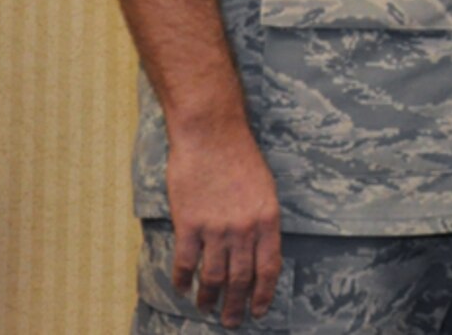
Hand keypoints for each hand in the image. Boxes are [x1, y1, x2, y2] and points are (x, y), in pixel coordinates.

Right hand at [165, 121, 282, 326]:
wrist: (211, 135)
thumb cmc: (240, 157)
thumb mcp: (265, 188)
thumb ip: (262, 220)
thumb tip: (259, 250)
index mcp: (268, 219)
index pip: (269, 267)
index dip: (263, 293)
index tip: (258, 311)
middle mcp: (244, 228)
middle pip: (241, 278)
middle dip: (236, 305)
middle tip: (231, 322)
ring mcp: (216, 228)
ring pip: (213, 276)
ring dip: (209, 297)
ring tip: (207, 309)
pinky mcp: (189, 223)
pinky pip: (185, 261)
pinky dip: (183, 279)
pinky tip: (182, 287)